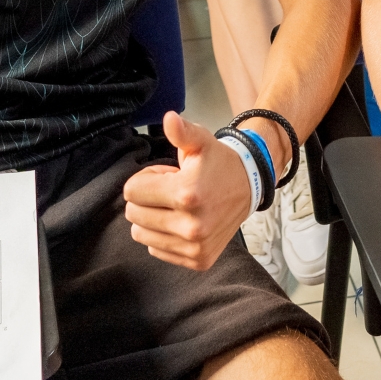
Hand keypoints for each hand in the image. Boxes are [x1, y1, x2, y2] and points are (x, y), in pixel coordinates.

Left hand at [122, 112, 253, 269]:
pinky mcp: (198, 260)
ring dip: (152, 218)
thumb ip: (182, 132)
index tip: (166, 175)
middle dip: (147, 198)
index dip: (146, 179)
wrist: (249, 187)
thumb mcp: (201, 142)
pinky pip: (156, 250)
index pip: (131, 192)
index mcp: (187, 194)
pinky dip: (163, 236)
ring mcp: (195, 246)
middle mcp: (191, 226)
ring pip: (141, 234)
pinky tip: (182, 222)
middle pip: (134, 214)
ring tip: (176, 206)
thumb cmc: (219, 164)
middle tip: (171, 190)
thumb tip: (169, 119)